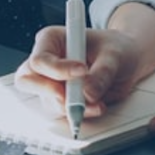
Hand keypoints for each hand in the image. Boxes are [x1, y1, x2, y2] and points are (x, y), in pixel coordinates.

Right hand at [14, 25, 152, 120]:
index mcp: (51, 40)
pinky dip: (80, 114)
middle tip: (72, 97)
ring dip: (70, 106)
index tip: (82, 71)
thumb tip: (87, 93)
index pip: (40, 59)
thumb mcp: (113, 54)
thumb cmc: (115, 48)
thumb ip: (102, 73)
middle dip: (49, 92)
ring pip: (47, 100)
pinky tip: (97, 107)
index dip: (58, 69)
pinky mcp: (63, 99)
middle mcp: (47, 62)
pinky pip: (63, 112)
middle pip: (28, 81)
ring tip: (97, 102)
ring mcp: (52, 82)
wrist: (127, 60)